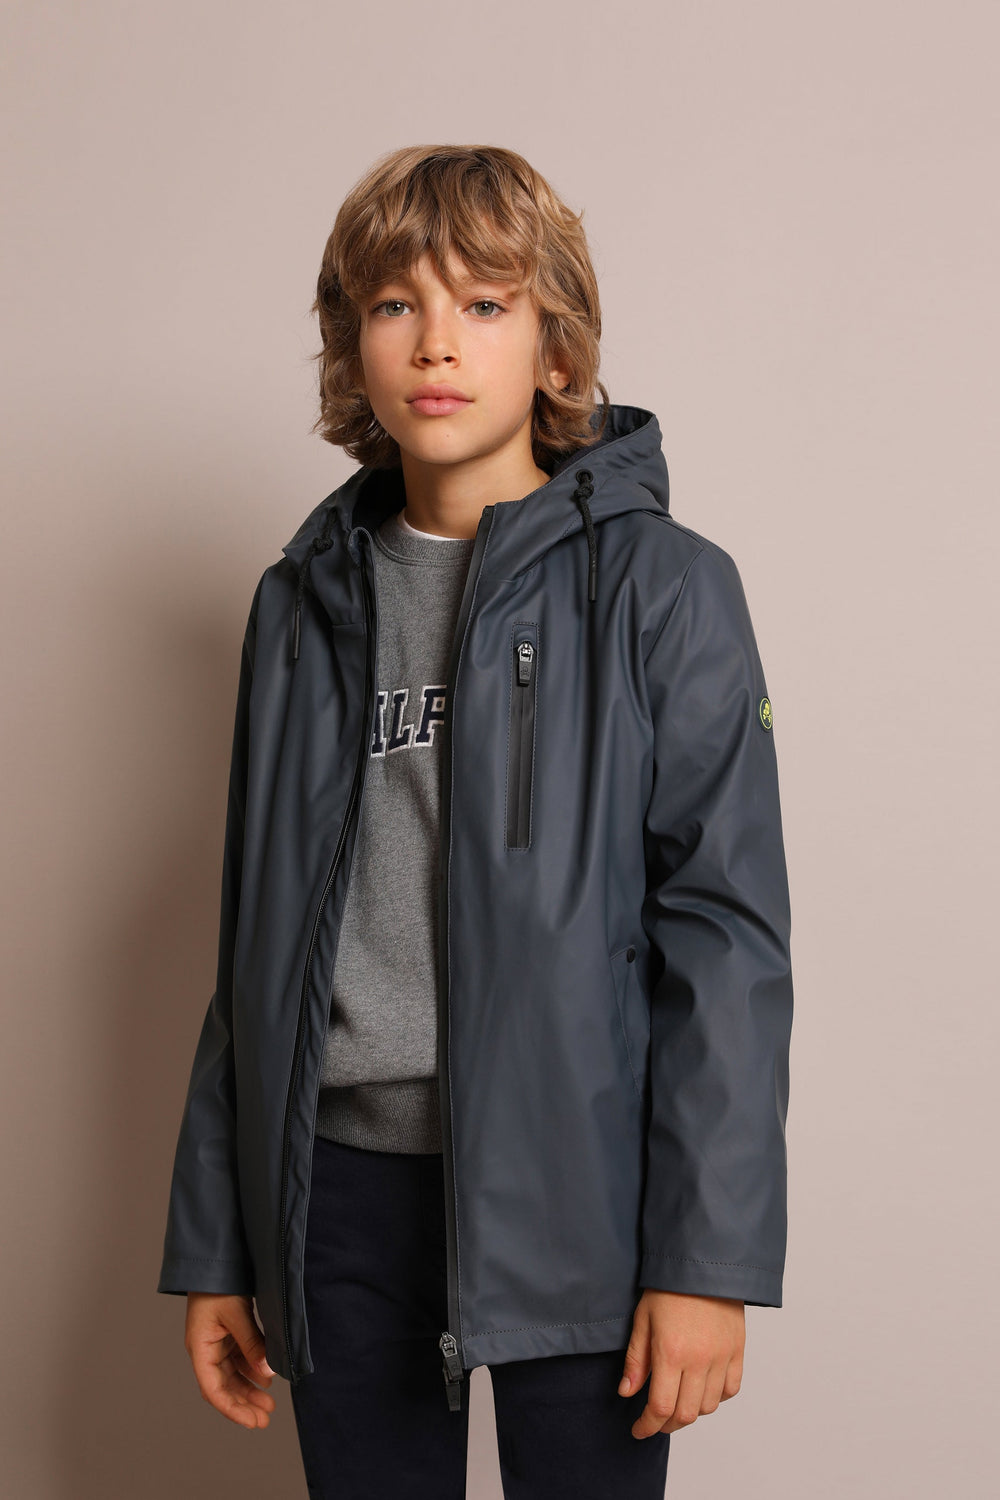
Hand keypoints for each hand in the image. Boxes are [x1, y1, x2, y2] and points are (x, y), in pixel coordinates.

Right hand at [184, 1292, 277, 1428]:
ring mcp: (217, 1342)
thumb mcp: (235, 1314)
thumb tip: (268, 1373)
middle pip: (223, 1386)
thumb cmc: (218, 1284)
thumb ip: (252, 1343)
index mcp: (200, 1348)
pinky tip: (265, 1379)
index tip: (251, 1421)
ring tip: (269, 1405)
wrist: (216, 1258)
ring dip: (249, 1389)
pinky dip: (252, 1369)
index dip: (232, 1408)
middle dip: (243, 1404)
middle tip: (264, 1419)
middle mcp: (206, 1349)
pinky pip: (239, 1358)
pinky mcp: (227, 1333)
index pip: (213, 1389)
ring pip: (233, 1374)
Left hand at [618, 1289, 744, 1438]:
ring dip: (691, 1412)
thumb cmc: (668, 1287)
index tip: (638, 1430)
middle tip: (655, 1420)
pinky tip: (701, 1388)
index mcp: (671, 1352)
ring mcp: (722, 1357)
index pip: (660, 1407)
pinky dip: (716, 1397)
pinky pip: (730, 1389)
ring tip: (677, 1401)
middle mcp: (700, 1360)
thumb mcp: (642, 1319)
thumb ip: (635, 1360)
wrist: (703, 1262)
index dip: (648, 1426)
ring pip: (708, 1406)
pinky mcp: (738, 1351)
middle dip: (667, 1424)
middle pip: (686, 1414)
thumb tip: (627, 1393)